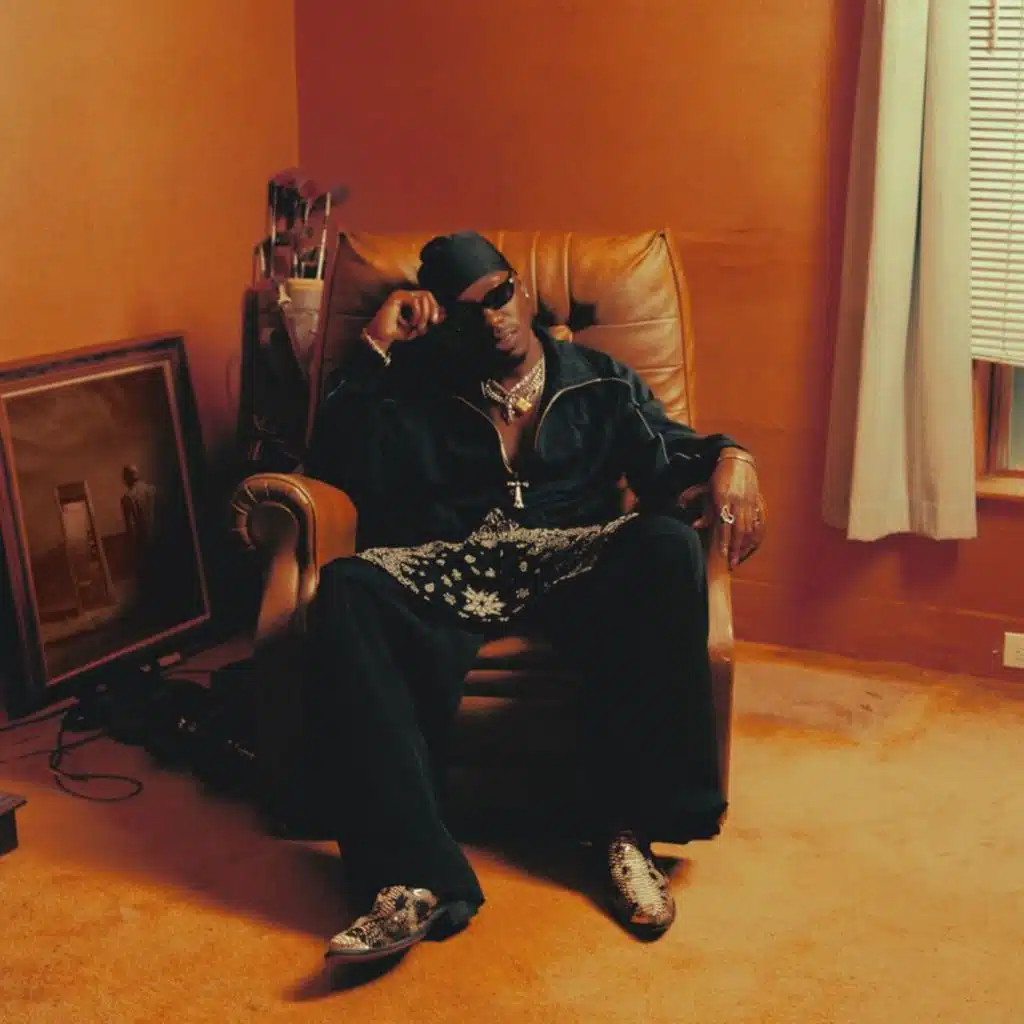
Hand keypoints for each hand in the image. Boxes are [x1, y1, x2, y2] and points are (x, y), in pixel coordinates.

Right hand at [366, 289, 444, 347]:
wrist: (382, 337)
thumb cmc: (398, 332)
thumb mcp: (418, 327)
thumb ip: (430, 320)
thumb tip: (444, 314)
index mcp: (412, 300)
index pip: (429, 297)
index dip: (436, 307)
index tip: (437, 320)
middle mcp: (407, 295)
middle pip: (428, 294)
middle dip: (433, 309)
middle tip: (431, 323)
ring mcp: (401, 294)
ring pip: (423, 297)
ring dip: (424, 314)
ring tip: (419, 326)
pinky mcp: (397, 297)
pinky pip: (415, 301)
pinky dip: (417, 313)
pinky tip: (412, 322)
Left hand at [698, 449, 764, 567]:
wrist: (738, 461)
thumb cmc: (719, 476)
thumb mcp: (706, 489)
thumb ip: (700, 506)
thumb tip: (695, 525)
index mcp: (723, 497)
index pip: (724, 524)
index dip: (723, 540)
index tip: (722, 554)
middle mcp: (737, 501)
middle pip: (738, 529)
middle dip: (735, 548)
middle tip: (732, 563)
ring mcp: (749, 501)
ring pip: (749, 527)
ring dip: (745, 544)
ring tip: (740, 557)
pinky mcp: (757, 502)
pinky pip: (759, 522)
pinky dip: (756, 535)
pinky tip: (752, 545)